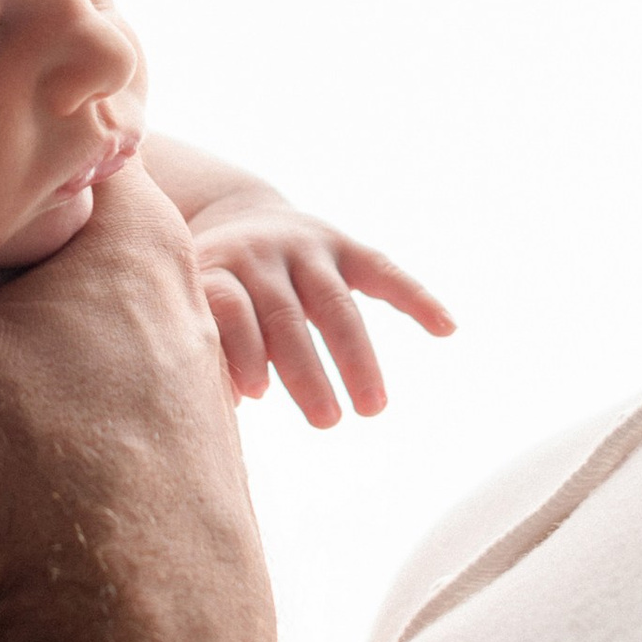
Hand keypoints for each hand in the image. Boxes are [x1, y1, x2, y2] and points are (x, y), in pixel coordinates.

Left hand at [187, 189, 453, 424]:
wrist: (237, 219)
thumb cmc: (213, 292)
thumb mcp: (194, 309)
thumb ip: (210, 351)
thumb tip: (225, 407)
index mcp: (215, 269)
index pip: (229, 307)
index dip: (242, 349)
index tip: (257, 395)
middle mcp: (260, 253)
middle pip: (284, 314)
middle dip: (306, 371)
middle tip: (327, 422)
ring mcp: (304, 247)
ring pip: (334, 304)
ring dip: (356, 357)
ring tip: (372, 408)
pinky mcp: (342, 244)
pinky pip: (383, 272)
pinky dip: (416, 298)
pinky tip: (447, 328)